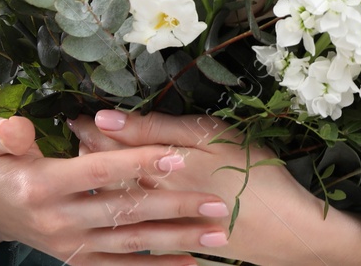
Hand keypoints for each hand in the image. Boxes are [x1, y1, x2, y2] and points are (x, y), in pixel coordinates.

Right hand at [0, 114, 234, 265]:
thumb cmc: (1, 166)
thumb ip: (4, 133)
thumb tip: (20, 128)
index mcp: (43, 184)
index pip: (99, 172)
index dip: (136, 163)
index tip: (175, 155)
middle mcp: (60, 219)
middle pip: (125, 210)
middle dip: (173, 206)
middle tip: (215, 202)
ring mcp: (72, 244)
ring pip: (132, 242)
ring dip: (177, 240)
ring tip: (217, 234)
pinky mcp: (80, 260)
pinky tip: (190, 264)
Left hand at [70, 109, 360, 265]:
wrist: (290, 233)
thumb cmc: (256, 173)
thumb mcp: (211, 137)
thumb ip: (156, 127)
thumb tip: (103, 117)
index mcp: (158, 165)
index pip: (110, 145)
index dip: (89, 129)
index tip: (70, 117)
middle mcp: (153, 198)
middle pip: (109, 176)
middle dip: (89, 157)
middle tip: (73, 138)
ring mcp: (163, 225)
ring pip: (119, 201)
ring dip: (102, 184)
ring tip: (87, 167)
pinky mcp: (176, 242)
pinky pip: (138, 228)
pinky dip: (123, 214)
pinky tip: (117, 206)